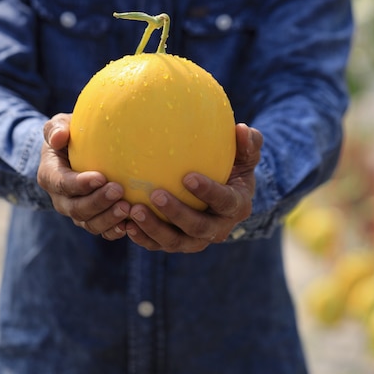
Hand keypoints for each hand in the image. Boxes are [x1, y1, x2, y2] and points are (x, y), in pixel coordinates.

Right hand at [37, 113, 130, 239]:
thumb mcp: (60, 125)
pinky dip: (116, 230)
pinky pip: (103, 231)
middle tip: (119, 190)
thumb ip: (56, 128)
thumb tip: (59, 137)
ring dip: (109, 218)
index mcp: (50, 176)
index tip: (101, 177)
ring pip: (90, 224)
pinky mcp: (94, 220)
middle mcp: (62, 200)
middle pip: (77, 209)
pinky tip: (131, 224)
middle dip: (98, 202)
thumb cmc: (71, 135)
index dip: (80, 184)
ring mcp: (78, 213)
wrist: (78, 154)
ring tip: (128, 208)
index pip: (61, 184)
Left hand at [125, 123, 262, 252]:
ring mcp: (196, 240)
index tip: (188, 176)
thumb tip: (241, 128)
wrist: (222, 196)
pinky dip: (142, 237)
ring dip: (154, 228)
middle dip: (176, 213)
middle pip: (198, 227)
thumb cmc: (233, 167)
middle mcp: (218, 228)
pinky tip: (125, 224)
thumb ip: (248, 142)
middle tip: (155, 193)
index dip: (208, 192)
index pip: (224, 201)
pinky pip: (158, 244)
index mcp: (237, 206)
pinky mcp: (177, 244)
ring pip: (176, 241)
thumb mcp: (245, 155)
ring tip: (134, 210)